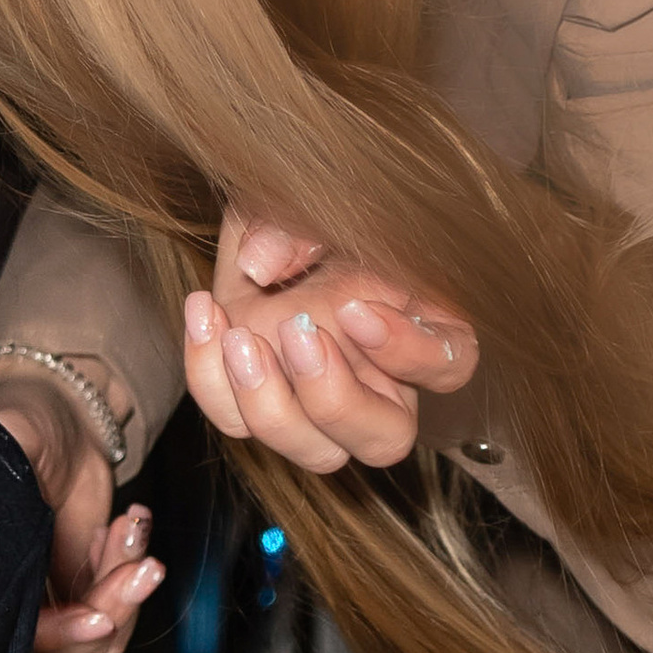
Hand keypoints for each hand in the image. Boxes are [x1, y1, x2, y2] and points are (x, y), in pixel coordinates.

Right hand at [0, 367, 161, 652]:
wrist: (54, 413)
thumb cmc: (16, 424)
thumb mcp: (4, 442)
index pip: (16, 640)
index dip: (56, 637)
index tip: (98, 617)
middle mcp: (7, 603)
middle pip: (65, 651)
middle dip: (109, 610)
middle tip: (142, 568)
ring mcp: (47, 601)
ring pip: (97, 636)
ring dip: (125, 592)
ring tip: (130, 530)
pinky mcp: (79, 589)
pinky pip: (114, 606)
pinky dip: (127, 573)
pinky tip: (126, 527)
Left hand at [184, 208, 478, 475]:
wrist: (262, 223)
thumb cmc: (307, 211)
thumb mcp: (306, 199)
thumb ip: (298, 225)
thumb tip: (260, 265)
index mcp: (422, 328)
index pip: (448, 366)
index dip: (410, 351)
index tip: (355, 311)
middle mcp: (382, 383)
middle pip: (384, 440)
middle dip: (333, 399)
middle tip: (295, 332)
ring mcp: (319, 403)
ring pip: (315, 452)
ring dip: (267, 403)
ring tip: (237, 335)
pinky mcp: (261, 404)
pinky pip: (236, 421)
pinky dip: (211, 378)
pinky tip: (204, 315)